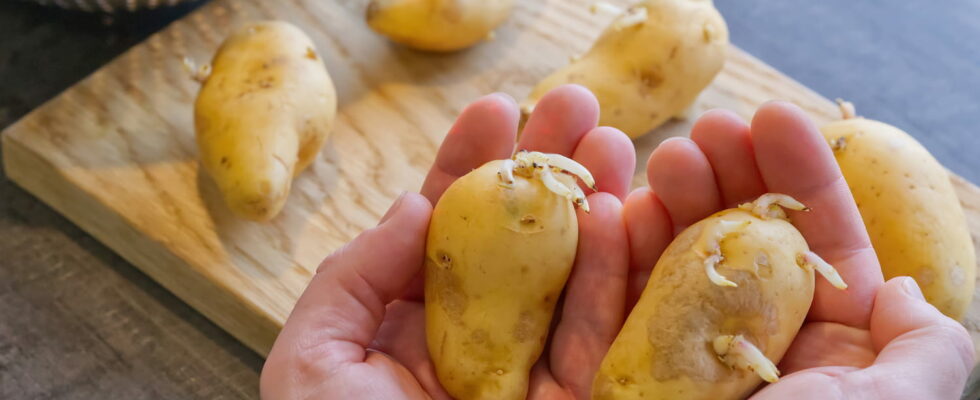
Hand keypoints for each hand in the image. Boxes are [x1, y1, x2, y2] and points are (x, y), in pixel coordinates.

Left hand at [260, 85, 636, 398]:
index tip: (497, 110)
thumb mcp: (312, 361)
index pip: (444, 230)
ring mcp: (530, 374)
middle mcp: (476, 341)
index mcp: (409, 325)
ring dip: (595, 203)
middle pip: (519, 241)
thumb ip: (353, 276)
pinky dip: (614, 276)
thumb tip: (411, 204)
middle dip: (547, 169)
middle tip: (578, 103)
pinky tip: (618, 215)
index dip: (469, 166)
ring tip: (615, 140)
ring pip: (572, 277)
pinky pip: (600, 337)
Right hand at [624, 101, 974, 398]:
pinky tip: (607, 210)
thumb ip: (924, 353)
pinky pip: (589, 318)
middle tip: (705, 132)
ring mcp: (664, 371)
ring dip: (658, 205)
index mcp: (814, 362)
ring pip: (660, 271)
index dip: (799, 181)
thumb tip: (904, 293)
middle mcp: (740, 360)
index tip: (773, 119)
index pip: (813, 252)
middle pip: (732, 249)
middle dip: (723, 180)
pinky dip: (596, 263)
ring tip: (656, 156)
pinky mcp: (597, 389)